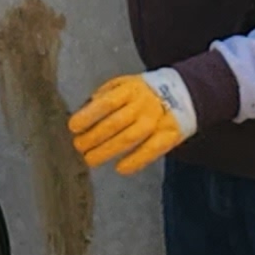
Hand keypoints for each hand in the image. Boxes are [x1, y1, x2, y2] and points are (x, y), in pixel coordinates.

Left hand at [68, 70, 194, 174]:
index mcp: (130, 89)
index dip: (88, 115)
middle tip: (79, 146)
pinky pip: (151, 150)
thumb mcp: (123, 85)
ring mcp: (157, 120)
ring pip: (129, 138)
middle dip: (93, 137)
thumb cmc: (142, 93)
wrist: (181, 94)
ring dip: (107, 151)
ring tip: (91, 159)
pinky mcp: (168, 135)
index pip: (106, 103)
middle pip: (115, 123)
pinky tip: (120, 169)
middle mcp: (143, 104)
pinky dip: (135, 161)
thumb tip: (82, 112)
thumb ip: (104, 96)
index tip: (73, 126)